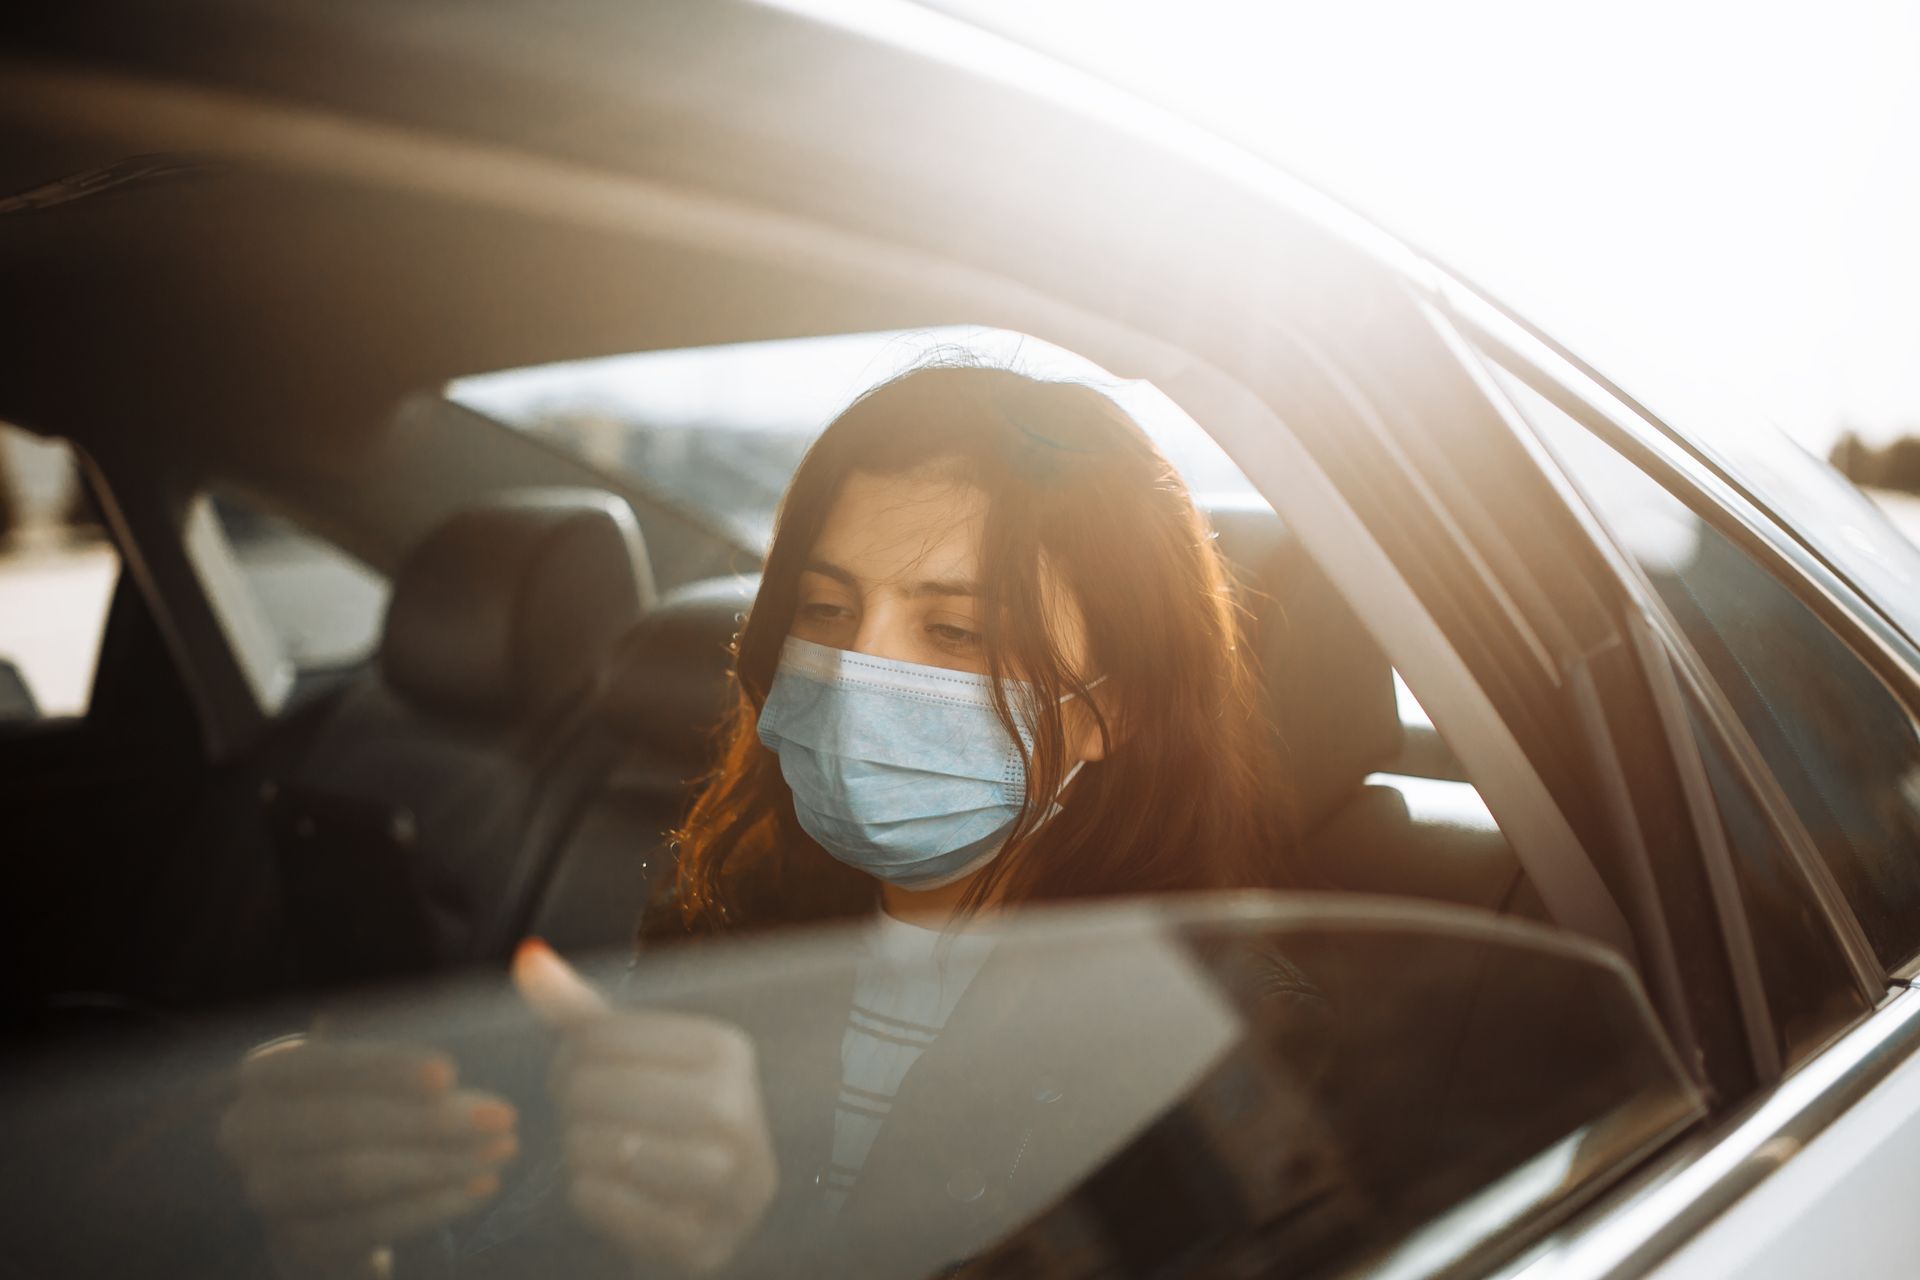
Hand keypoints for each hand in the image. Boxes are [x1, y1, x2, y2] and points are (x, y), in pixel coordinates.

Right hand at [216, 1035, 517, 1267]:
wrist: (333, 1203)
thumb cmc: (372, 1107)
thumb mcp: (386, 1064)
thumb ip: (426, 1021)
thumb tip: (528, 961)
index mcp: (265, 1072)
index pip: (317, 1063)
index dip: (382, 1068)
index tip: (448, 1071)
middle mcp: (246, 1131)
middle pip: (340, 1125)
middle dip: (427, 1121)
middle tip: (500, 1116)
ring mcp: (266, 1193)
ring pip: (354, 1177)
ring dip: (438, 1164)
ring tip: (501, 1149)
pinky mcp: (298, 1243)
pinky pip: (367, 1226)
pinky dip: (430, 1206)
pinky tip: (481, 1186)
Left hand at [514, 939, 777, 1274]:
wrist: (706, 1212)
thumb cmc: (658, 1120)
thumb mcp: (628, 1059)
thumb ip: (578, 1010)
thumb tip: (528, 955)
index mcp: (727, 1049)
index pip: (601, 1036)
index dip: (566, 1059)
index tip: (576, 1078)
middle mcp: (739, 1110)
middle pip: (597, 1090)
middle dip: (571, 1108)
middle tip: (580, 1119)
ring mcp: (730, 1182)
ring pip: (604, 1148)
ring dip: (579, 1153)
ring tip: (593, 1151)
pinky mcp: (705, 1241)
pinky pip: (608, 1204)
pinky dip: (588, 1198)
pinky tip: (602, 1189)